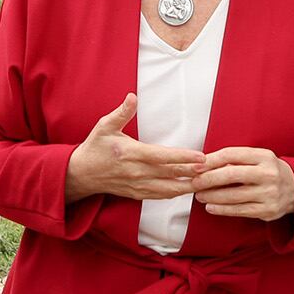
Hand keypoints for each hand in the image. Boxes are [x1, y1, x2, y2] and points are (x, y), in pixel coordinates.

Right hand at [65, 94, 205, 201]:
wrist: (81, 174)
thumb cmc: (94, 147)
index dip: (183, 157)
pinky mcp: (137, 194)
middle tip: (213, 169)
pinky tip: (188, 189)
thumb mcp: (104, 126)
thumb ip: (121, 113)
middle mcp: (136, 173)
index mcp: (131, 154)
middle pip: (170, 175)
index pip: (162, 157)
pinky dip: (176, 194)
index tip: (201, 157)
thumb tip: (132, 97)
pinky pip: (160, 196)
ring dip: (188, 186)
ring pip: (168, 190)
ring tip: (206, 181)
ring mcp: (137, 186)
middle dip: (193, 173)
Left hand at [191, 146, 293, 220]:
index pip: (232, 154)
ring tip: (199, 195)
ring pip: (233, 196)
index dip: (211, 160)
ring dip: (212, 196)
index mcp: (264, 156)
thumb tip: (204, 163)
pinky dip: (222, 209)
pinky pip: (240, 211)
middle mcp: (268, 174)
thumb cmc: (268, 171)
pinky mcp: (267, 211)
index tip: (196, 166)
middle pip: (231, 175)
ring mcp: (269, 194)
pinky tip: (210, 207)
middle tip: (194, 182)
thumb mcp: (257, 158)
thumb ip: (235, 159)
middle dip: (208, 179)